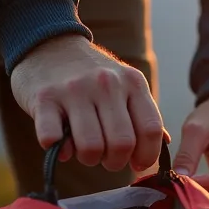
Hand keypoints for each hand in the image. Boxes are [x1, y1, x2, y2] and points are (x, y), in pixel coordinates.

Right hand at [10, 34, 165, 171]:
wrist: (49, 45)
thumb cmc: (92, 76)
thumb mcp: (125, 85)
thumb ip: (143, 113)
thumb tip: (163, 144)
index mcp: (133, 83)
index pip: (151, 130)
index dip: (146, 155)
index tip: (136, 163)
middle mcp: (106, 84)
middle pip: (122, 144)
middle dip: (115, 162)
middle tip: (106, 157)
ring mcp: (74, 90)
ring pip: (91, 147)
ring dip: (88, 159)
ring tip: (84, 150)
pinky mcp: (44, 98)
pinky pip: (53, 139)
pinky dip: (58, 150)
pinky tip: (60, 142)